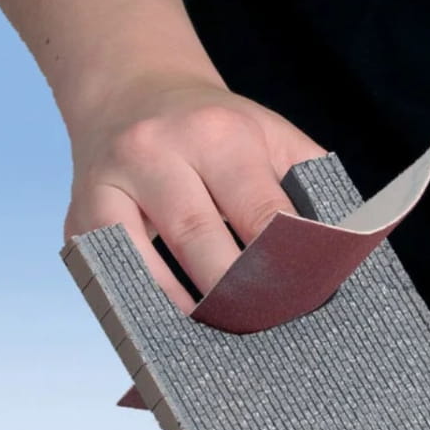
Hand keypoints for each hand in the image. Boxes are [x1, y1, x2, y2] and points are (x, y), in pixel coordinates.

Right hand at [63, 72, 327, 310]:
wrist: (131, 90)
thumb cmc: (217, 129)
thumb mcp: (271, 134)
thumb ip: (311, 184)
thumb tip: (349, 251)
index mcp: (218, 132)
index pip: (261, 211)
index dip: (287, 263)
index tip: (310, 301)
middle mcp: (157, 151)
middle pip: (202, 239)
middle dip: (240, 294)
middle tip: (271, 329)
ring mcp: (111, 184)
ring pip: (149, 264)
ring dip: (192, 310)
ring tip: (229, 339)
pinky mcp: (80, 217)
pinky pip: (114, 274)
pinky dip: (148, 305)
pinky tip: (178, 327)